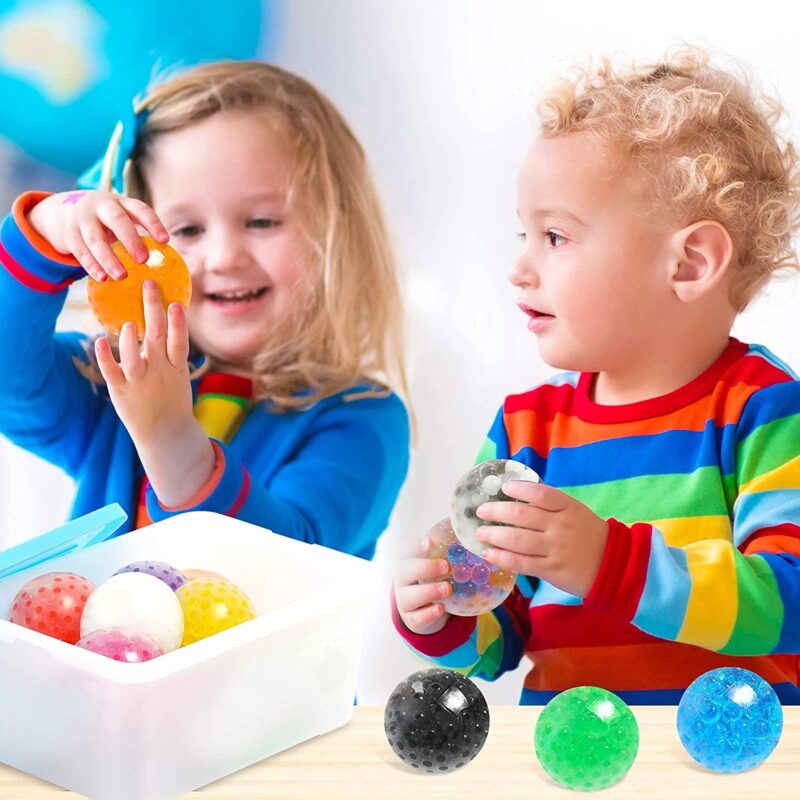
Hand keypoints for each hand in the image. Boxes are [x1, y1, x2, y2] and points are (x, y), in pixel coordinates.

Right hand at [27, 190, 168, 281]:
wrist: (60, 210)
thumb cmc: (103, 220)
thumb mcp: (119, 217)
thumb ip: (136, 231)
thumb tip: (164, 258)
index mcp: (120, 202)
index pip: (140, 209)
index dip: (153, 223)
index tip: (165, 240)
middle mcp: (101, 206)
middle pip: (117, 220)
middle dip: (131, 240)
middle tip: (143, 260)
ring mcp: (82, 218)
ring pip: (95, 238)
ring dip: (109, 258)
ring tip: (122, 276)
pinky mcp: (68, 233)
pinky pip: (80, 250)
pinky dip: (91, 265)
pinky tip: (102, 277)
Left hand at [94, 280, 213, 506]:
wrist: (165, 433)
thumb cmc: (172, 398)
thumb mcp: (179, 375)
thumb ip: (170, 351)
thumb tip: (163, 319)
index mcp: (176, 368)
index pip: (179, 341)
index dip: (178, 322)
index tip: (175, 302)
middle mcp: (158, 372)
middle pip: (157, 337)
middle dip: (153, 309)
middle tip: (148, 286)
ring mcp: (139, 382)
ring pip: (133, 356)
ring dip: (130, 338)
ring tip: (129, 323)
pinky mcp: (120, 391)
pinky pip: (111, 372)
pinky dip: (104, 357)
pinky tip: (99, 341)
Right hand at [393, 535, 452, 634]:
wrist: (423, 610)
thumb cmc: (433, 581)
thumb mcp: (438, 568)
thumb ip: (449, 556)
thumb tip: (475, 544)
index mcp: (408, 563)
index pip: (407, 552)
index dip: (416, 546)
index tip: (429, 542)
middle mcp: (402, 581)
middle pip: (405, 571)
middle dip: (425, 568)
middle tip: (446, 566)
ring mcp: (404, 601)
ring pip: (409, 596)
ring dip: (429, 592)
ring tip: (447, 589)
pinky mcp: (411, 619)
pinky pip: (416, 617)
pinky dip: (428, 613)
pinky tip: (441, 608)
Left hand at [475, 481, 608, 597]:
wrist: (613, 565)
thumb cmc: (588, 534)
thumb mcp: (575, 511)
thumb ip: (550, 505)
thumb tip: (515, 498)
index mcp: (568, 507)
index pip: (541, 493)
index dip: (520, 488)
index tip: (504, 488)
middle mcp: (561, 526)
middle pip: (522, 515)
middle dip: (497, 511)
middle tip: (481, 511)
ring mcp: (555, 548)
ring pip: (518, 540)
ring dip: (494, 535)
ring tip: (481, 533)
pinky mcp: (551, 570)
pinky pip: (522, 562)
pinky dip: (502, 557)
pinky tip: (489, 554)